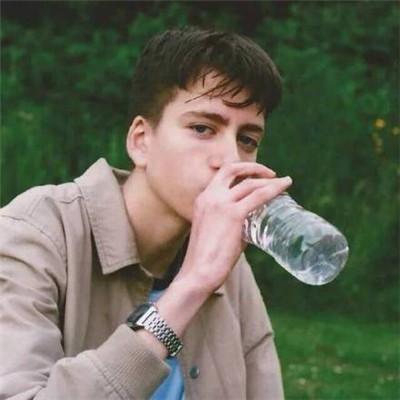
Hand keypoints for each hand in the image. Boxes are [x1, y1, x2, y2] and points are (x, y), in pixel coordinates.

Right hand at [174, 162, 292, 294]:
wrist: (197, 272)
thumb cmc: (206, 258)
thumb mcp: (214, 230)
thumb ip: (232, 222)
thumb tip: (253, 224)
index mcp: (203, 199)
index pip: (222, 174)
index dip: (240, 170)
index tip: (254, 175)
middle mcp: (210, 196)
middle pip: (233, 169)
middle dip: (254, 167)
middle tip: (270, 174)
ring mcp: (221, 204)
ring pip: (249, 183)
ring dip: (268, 180)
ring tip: (282, 183)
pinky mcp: (233, 215)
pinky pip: (258, 196)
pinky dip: (273, 189)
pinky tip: (284, 187)